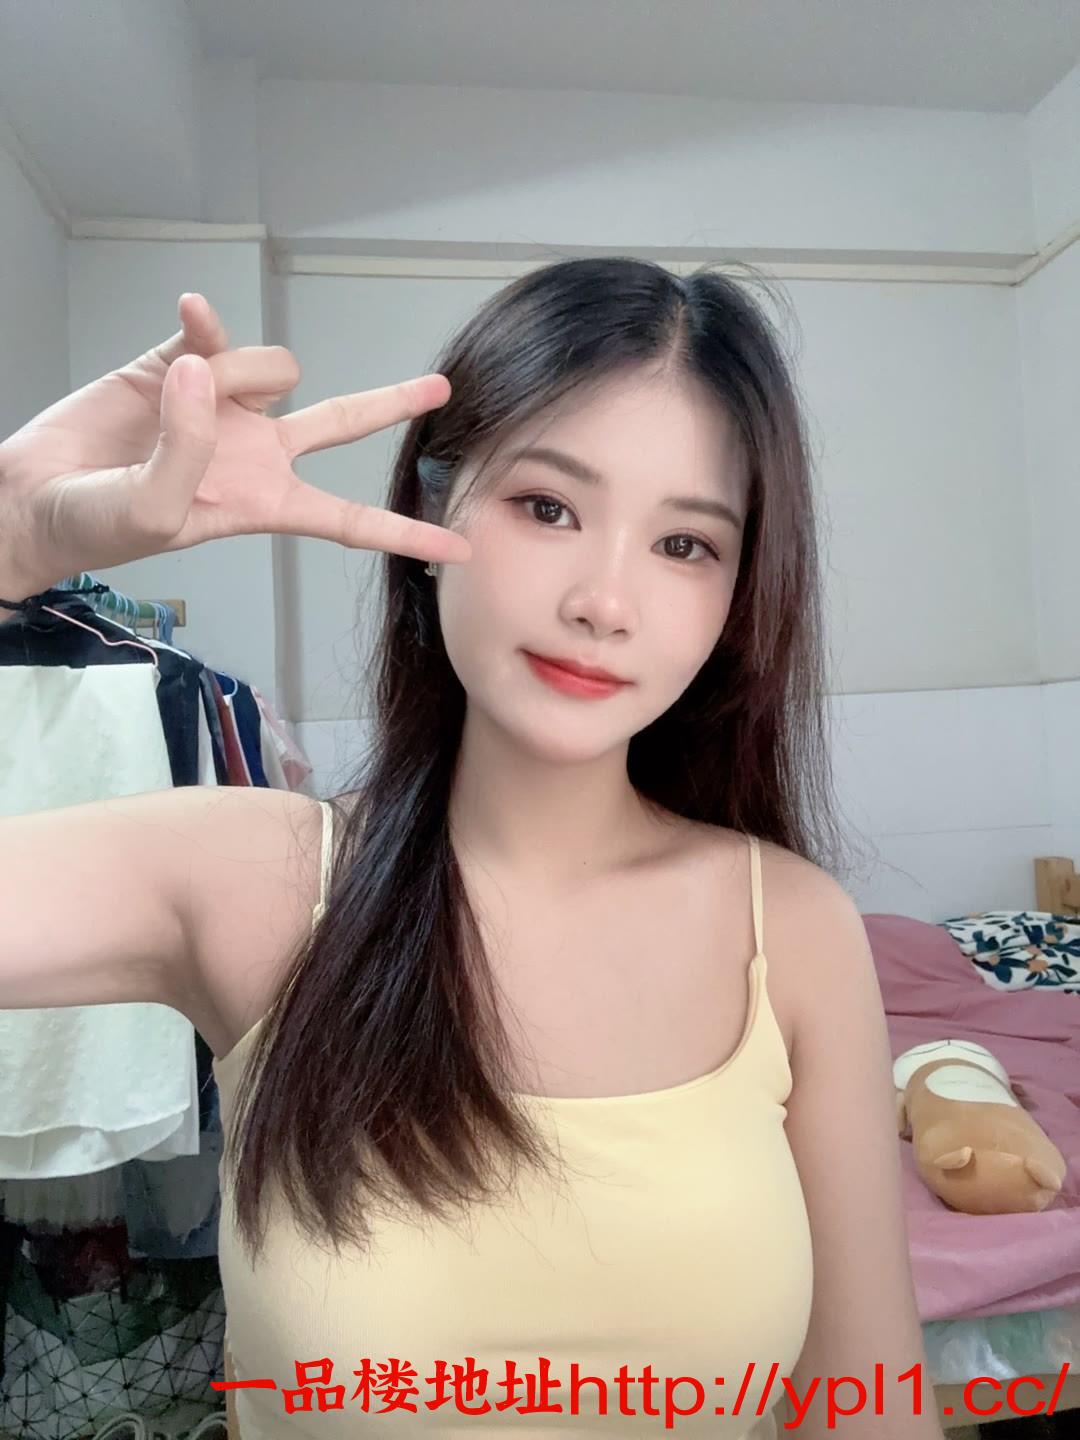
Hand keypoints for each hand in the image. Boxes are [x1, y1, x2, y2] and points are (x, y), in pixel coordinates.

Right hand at [0, 292, 469, 598]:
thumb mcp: (152, 512)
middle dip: (390, 405)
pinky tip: (190, 313)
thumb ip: (187, 449)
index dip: (405, 531)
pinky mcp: (178, 364)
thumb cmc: (97, 526)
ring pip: (268, 368)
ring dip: (235, 373)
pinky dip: (205, 322)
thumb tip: (208, 371)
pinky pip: (211, 332)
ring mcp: (220, 406)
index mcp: (263, 503)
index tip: (460, 545)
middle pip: (341, 424)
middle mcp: (255, 452)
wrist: (33, 496)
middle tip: (440, 389)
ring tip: (177, 393)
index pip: (348, 519)